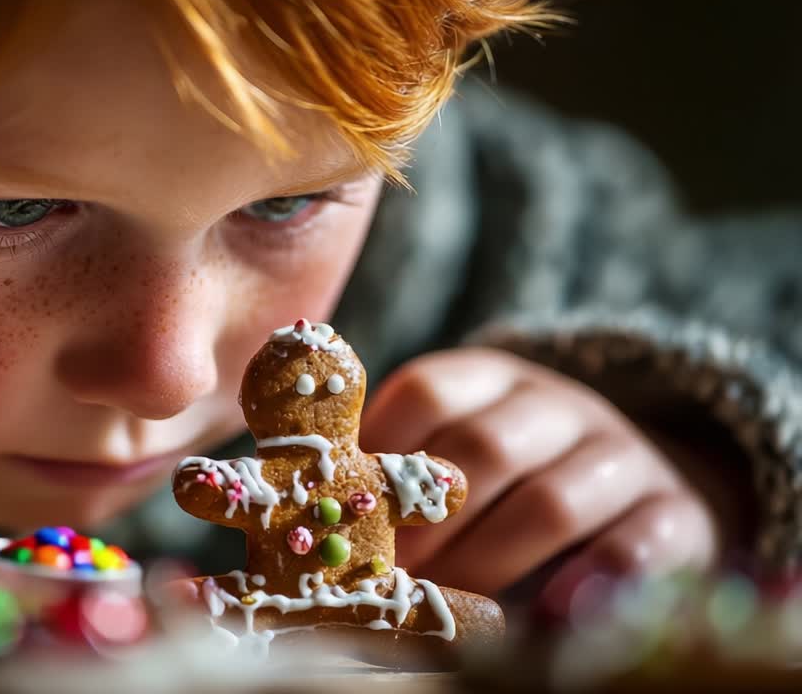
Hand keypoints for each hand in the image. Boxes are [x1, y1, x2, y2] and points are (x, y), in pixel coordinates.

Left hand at [360, 347, 718, 614]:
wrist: (644, 486)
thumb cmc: (514, 480)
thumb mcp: (461, 448)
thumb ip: (402, 471)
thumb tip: (319, 515)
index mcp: (490, 378)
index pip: (427, 391)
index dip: (383, 454)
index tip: (349, 515)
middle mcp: (559, 404)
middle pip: (486, 448)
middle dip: (430, 523)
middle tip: (389, 577)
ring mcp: (623, 455)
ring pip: (553, 503)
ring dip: (489, 564)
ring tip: (446, 608)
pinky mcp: (678, 513)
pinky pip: (635, 548)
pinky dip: (582, 585)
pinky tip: (537, 618)